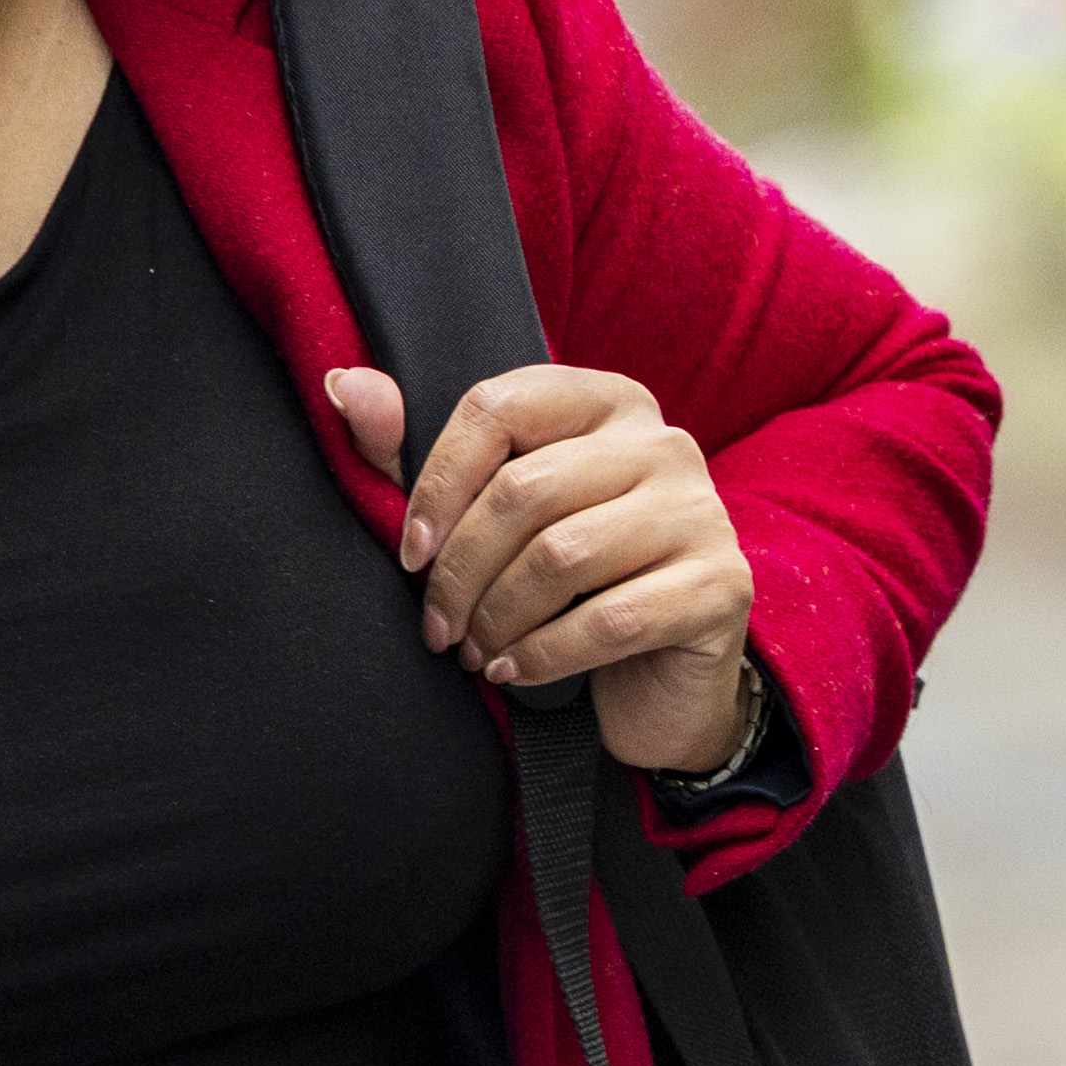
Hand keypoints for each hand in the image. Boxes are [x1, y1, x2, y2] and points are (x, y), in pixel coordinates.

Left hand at [324, 362, 755, 780]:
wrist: (660, 681)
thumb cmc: (565, 587)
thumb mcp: (485, 518)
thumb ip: (409, 453)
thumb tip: (342, 384)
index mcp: (606, 403)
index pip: (499, 408)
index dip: (437, 482)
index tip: (410, 553)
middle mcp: (664, 443)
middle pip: (525, 489)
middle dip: (460, 570)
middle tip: (435, 626)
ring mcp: (703, 512)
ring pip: (563, 555)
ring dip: (496, 616)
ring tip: (472, 651)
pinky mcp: (723, 586)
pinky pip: (608, 620)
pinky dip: (542, 655)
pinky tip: (513, 673)